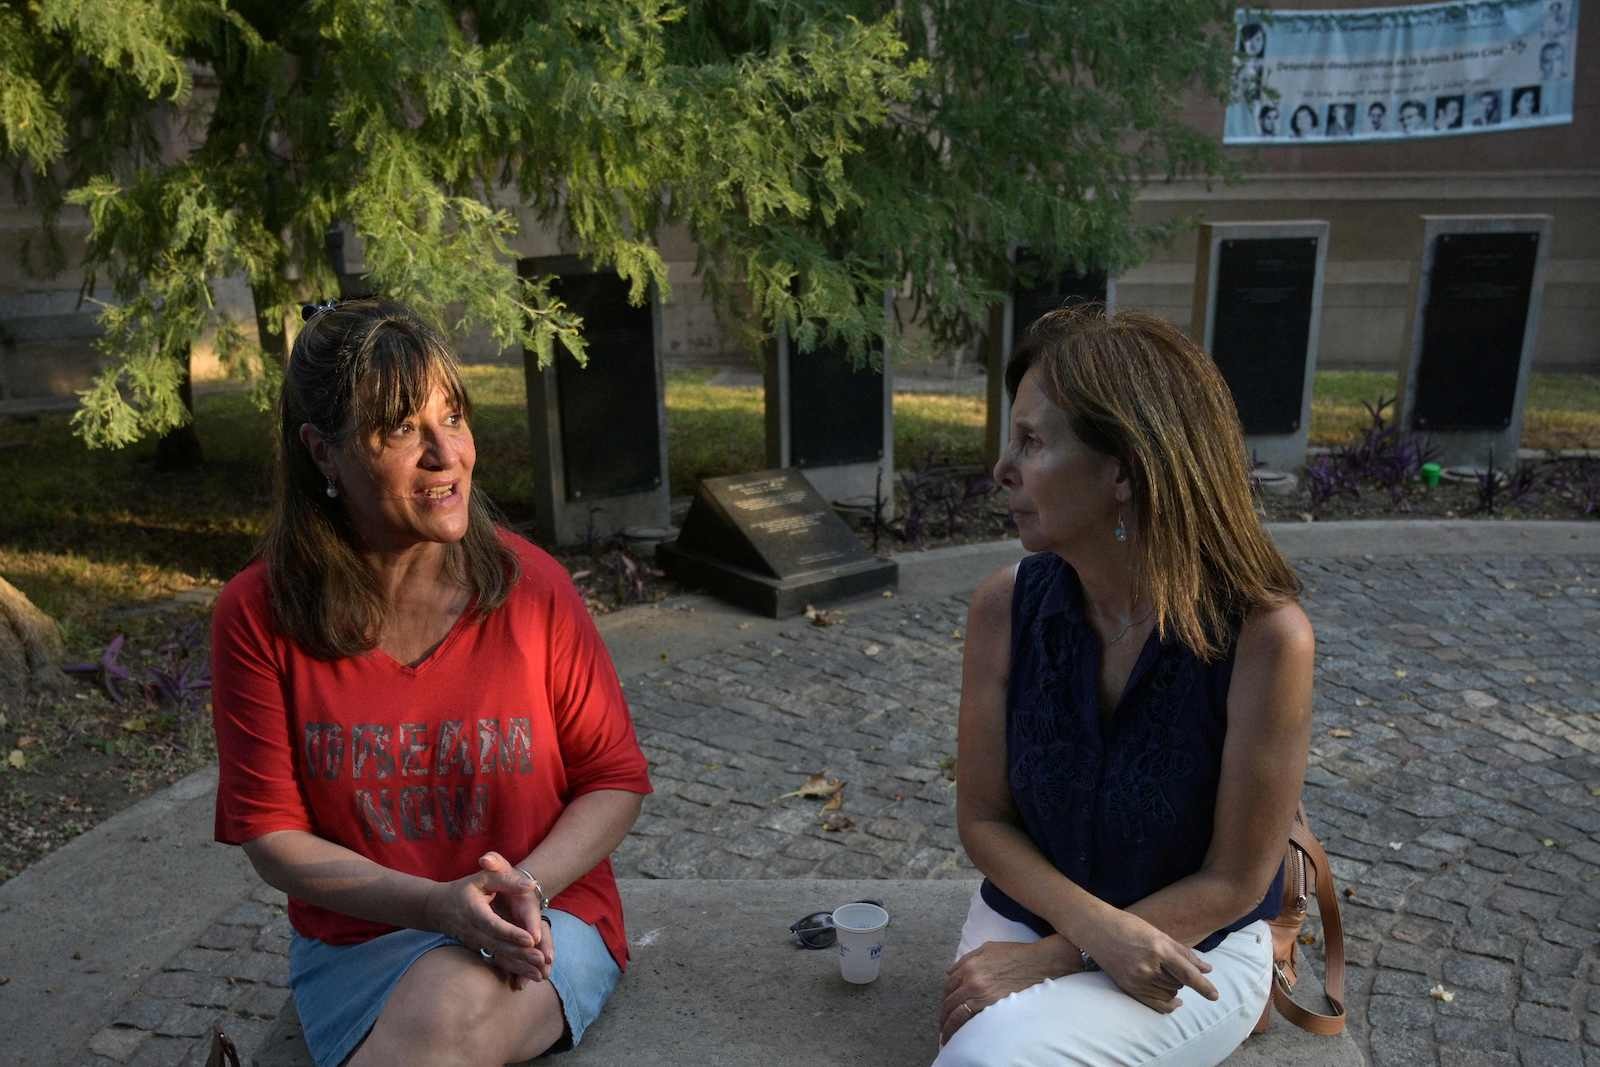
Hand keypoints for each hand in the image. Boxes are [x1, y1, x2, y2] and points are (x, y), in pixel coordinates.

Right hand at [422, 851, 550, 988]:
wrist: (438, 908)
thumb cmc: (465, 888)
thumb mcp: (484, 877)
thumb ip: (507, 879)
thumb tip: (532, 885)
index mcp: (474, 911)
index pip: (494, 925)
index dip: (512, 933)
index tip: (531, 939)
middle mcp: (473, 930)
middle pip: (498, 945)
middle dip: (520, 954)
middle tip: (541, 960)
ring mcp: (474, 942)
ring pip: (498, 956)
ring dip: (519, 966)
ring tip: (540, 975)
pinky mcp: (478, 949)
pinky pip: (496, 961)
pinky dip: (513, 969)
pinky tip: (529, 977)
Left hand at [939, 937, 1078, 1045]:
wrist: (1037, 963)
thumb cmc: (1014, 954)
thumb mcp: (987, 948)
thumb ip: (967, 959)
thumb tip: (950, 972)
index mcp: (969, 965)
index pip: (948, 984)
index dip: (945, 996)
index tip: (945, 1006)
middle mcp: (971, 979)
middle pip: (949, 1000)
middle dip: (943, 1013)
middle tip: (942, 1024)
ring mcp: (980, 993)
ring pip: (955, 1013)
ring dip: (947, 1025)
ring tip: (945, 1035)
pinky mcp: (991, 1004)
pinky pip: (968, 1019)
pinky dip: (960, 1027)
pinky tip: (958, 1034)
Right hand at [1077, 910, 1217, 1013]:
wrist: (1096, 930)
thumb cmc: (1129, 926)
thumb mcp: (1158, 934)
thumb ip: (1184, 952)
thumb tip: (1207, 969)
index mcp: (1158, 948)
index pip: (1187, 973)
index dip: (1203, 986)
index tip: (1215, 996)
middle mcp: (1148, 966)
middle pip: (1178, 983)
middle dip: (1181, 977)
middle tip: (1171, 965)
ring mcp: (1137, 979)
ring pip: (1169, 993)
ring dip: (1173, 987)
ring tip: (1164, 974)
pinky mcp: (1128, 987)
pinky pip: (1155, 1003)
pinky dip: (1168, 1004)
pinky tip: (1176, 1003)